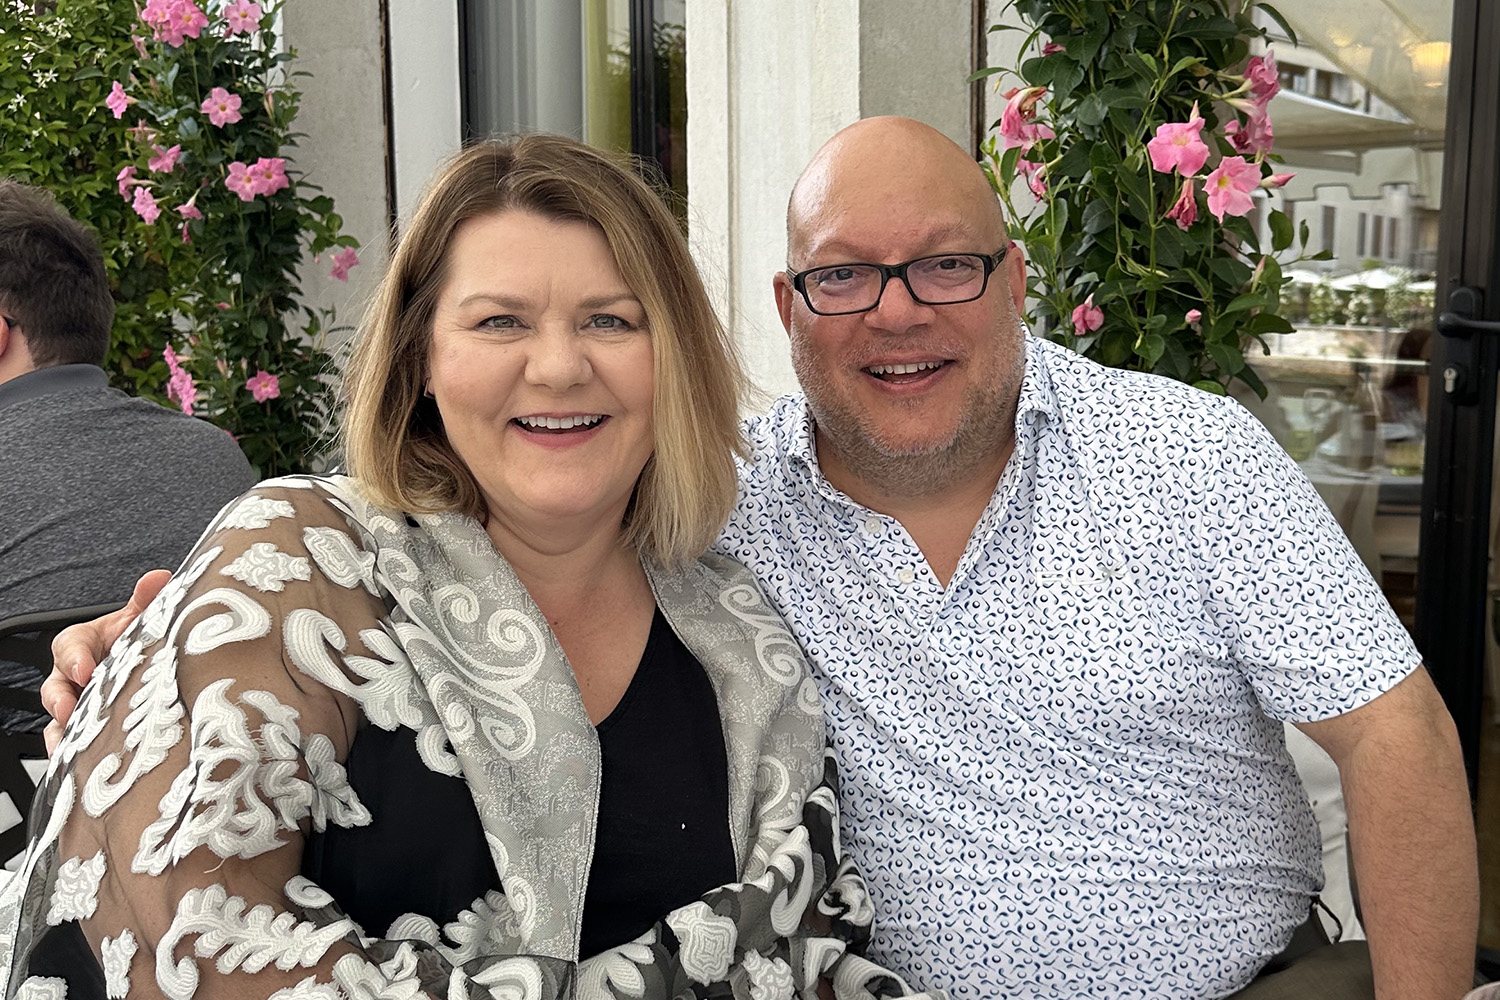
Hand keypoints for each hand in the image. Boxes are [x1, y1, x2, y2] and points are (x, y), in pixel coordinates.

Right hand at [42, 569, 169, 754]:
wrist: (146, 664)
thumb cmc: (135, 640)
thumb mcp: (140, 619)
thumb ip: (146, 600)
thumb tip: (158, 578)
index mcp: (83, 643)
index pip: (68, 646)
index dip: (74, 657)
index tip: (85, 668)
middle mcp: (73, 675)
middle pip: (55, 686)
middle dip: (61, 699)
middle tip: (71, 709)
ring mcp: (76, 702)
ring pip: (57, 717)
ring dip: (62, 729)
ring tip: (71, 743)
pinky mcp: (82, 727)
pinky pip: (66, 741)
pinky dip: (67, 751)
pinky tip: (76, 762)